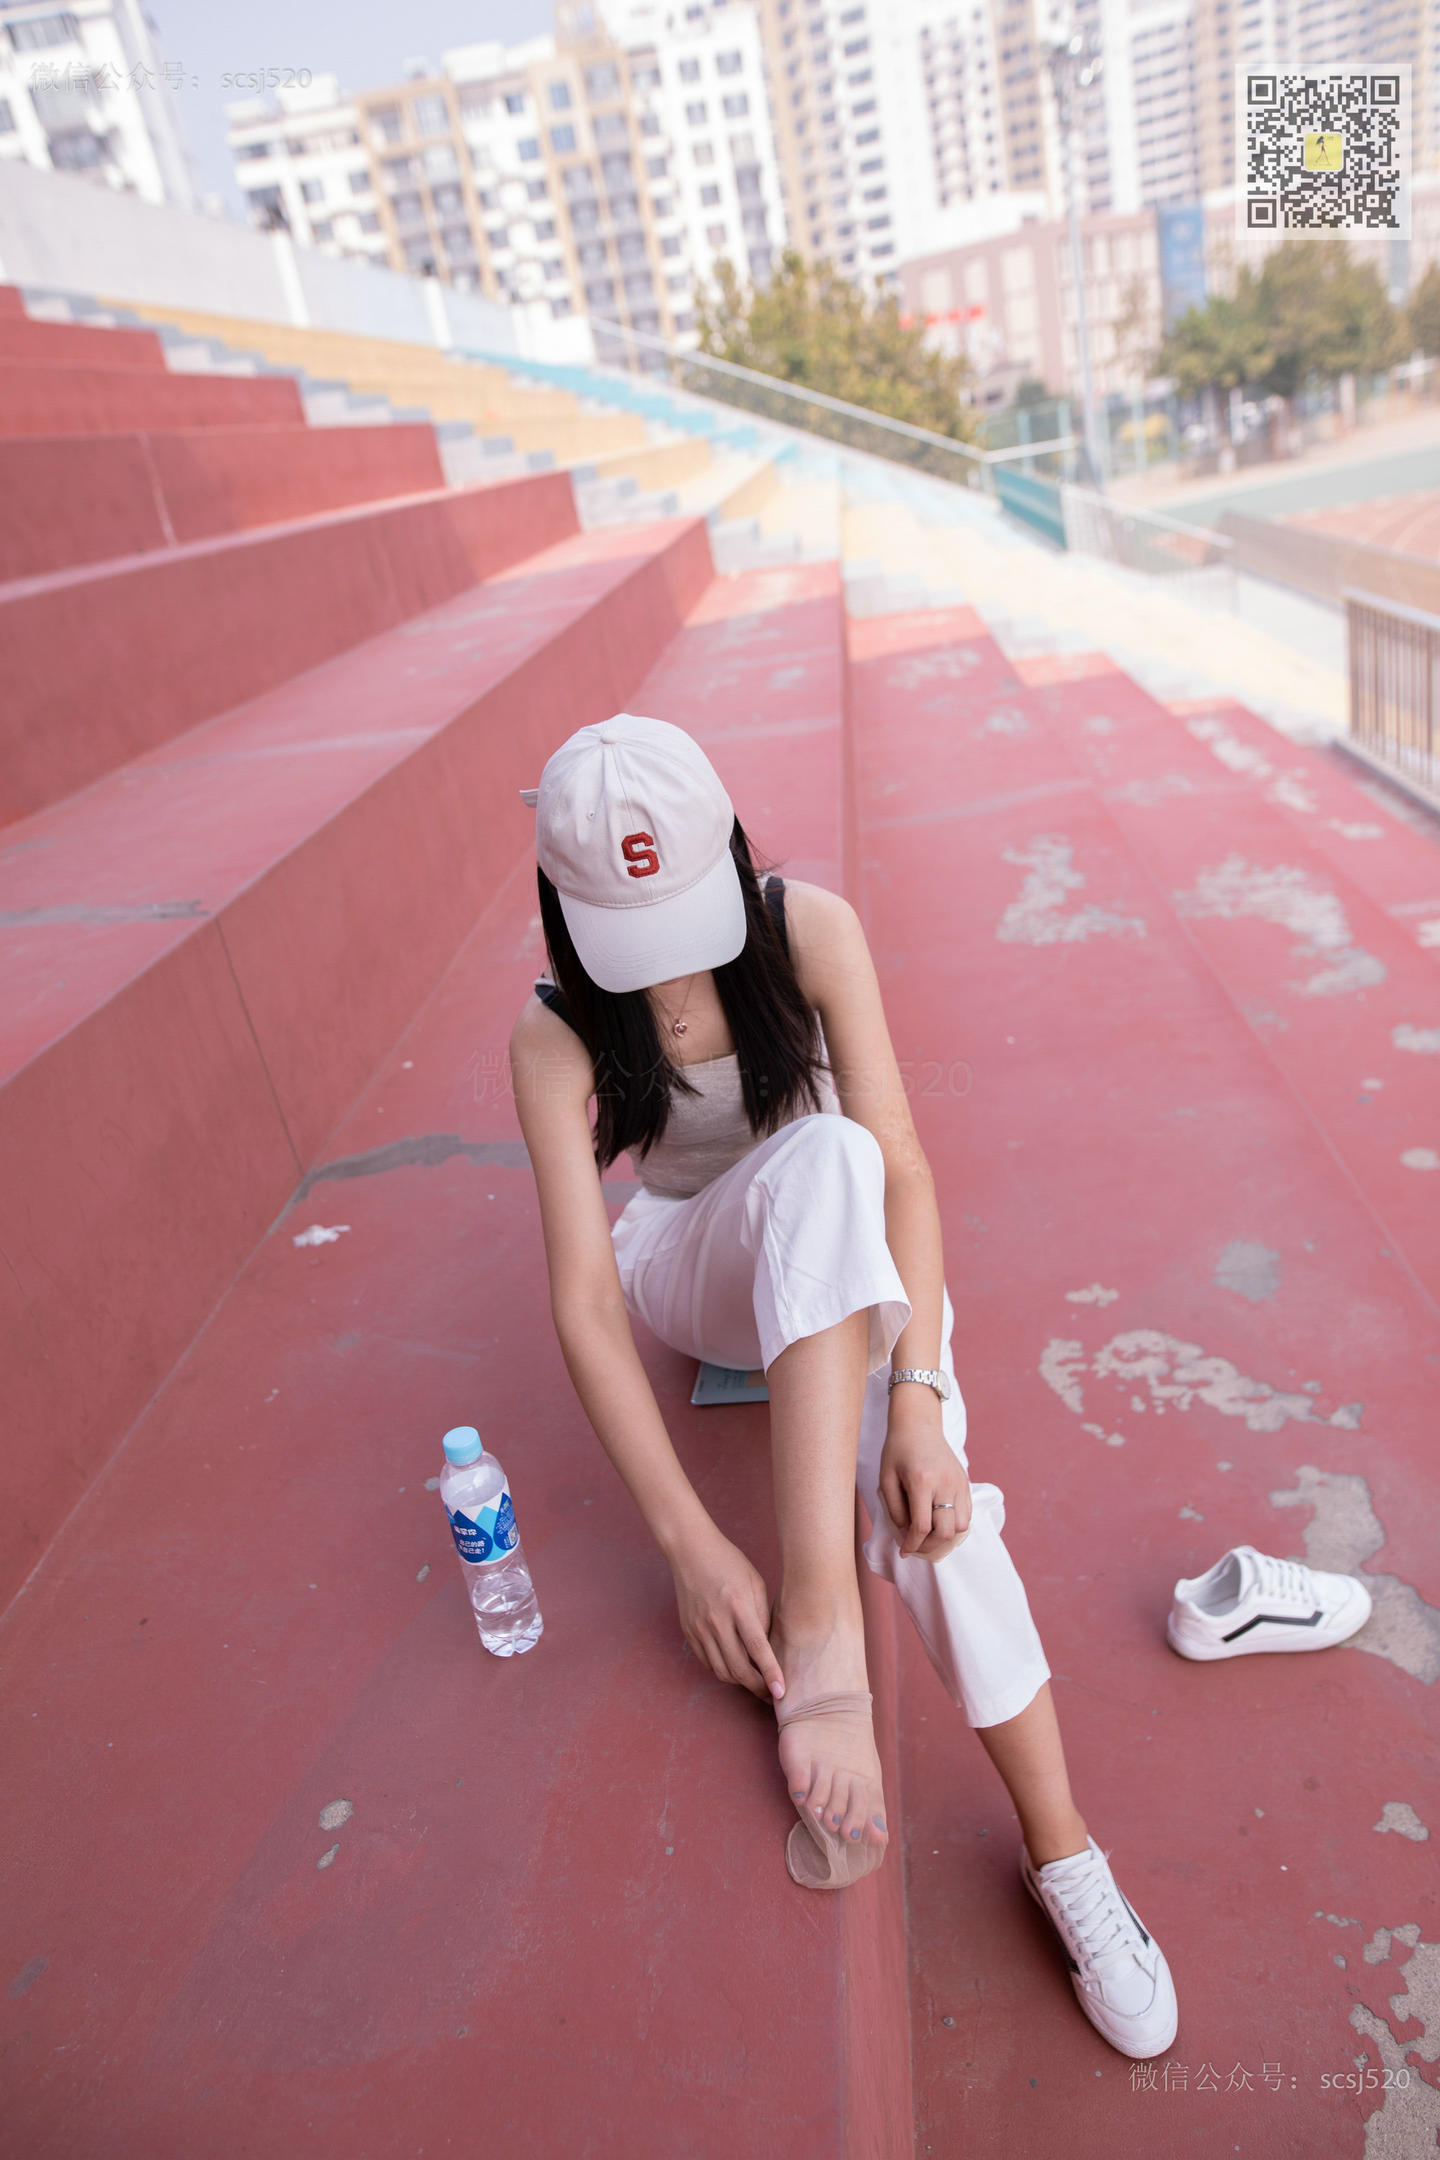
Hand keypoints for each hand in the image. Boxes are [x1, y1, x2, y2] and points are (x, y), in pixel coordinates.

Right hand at [668, 1524, 786, 1702]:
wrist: (691, 1550)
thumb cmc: (729, 1563)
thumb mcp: (755, 1583)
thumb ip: (762, 1617)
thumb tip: (767, 1649)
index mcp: (738, 1606)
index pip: (757, 1648)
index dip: (770, 1673)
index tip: (781, 1693)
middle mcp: (716, 1621)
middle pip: (738, 1668)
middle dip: (757, 1687)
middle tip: (771, 1694)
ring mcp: (699, 1628)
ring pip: (721, 1670)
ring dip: (740, 1682)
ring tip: (755, 1682)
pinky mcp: (689, 1631)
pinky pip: (707, 1662)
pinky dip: (723, 1670)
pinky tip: (735, 1668)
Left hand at [879, 1407, 971, 1561]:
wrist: (918, 1425)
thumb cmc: (898, 1451)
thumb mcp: (886, 1479)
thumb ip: (895, 1509)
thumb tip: (906, 1533)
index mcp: (922, 1481)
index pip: (922, 1527)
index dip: (912, 1545)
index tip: (904, 1552)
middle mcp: (945, 1483)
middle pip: (945, 1532)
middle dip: (929, 1546)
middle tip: (916, 1546)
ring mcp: (959, 1483)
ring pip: (961, 1526)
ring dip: (944, 1536)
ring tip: (928, 1534)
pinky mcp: (966, 1482)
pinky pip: (967, 1514)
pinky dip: (955, 1524)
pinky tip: (939, 1521)